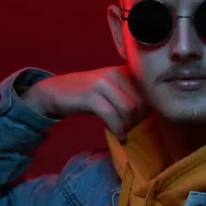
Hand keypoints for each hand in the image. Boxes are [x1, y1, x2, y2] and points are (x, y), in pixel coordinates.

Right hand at [22, 66, 149, 140]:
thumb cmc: (87, 95)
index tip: (138, 123)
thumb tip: (148, 115)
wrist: (56, 92)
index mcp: (124, 71)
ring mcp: (102, 83)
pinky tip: (116, 135)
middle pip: (139, 102)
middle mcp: (115, 73)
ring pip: (128, 109)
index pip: (146, 94)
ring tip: (121, 133)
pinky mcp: (91, 95)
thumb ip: (128, 97)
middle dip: (136, 121)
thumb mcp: (111, 92)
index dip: (146, 112)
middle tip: (128, 130)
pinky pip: (112, 115)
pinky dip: (117, 129)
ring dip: (127, 126)